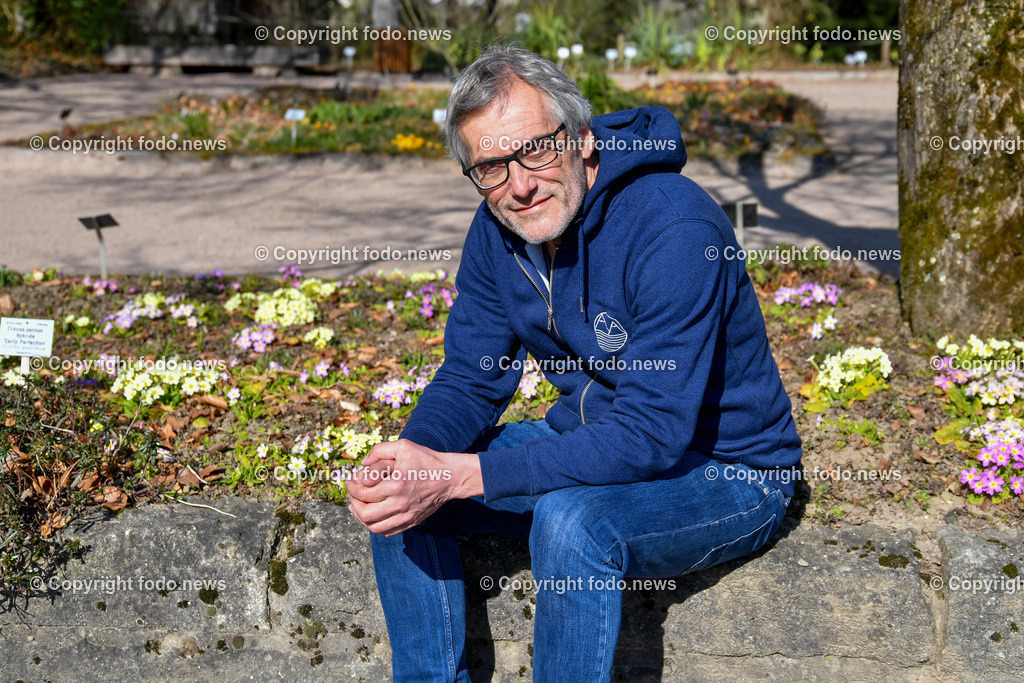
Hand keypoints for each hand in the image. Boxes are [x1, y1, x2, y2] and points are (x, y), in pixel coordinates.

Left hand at [347, 439, 481, 536]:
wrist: (450, 477)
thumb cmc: (426, 460)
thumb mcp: (403, 446)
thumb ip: (379, 450)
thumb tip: (362, 463)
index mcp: (396, 484)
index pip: (363, 494)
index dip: (351, 489)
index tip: (350, 483)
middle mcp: (400, 503)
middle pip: (365, 514)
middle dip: (353, 504)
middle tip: (352, 495)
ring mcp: (406, 515)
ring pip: (374, 527)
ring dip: (362, 518)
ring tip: (358, 507)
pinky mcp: (411, 521)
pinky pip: (387, 531)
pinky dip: (375, 527)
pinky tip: (372, 517)